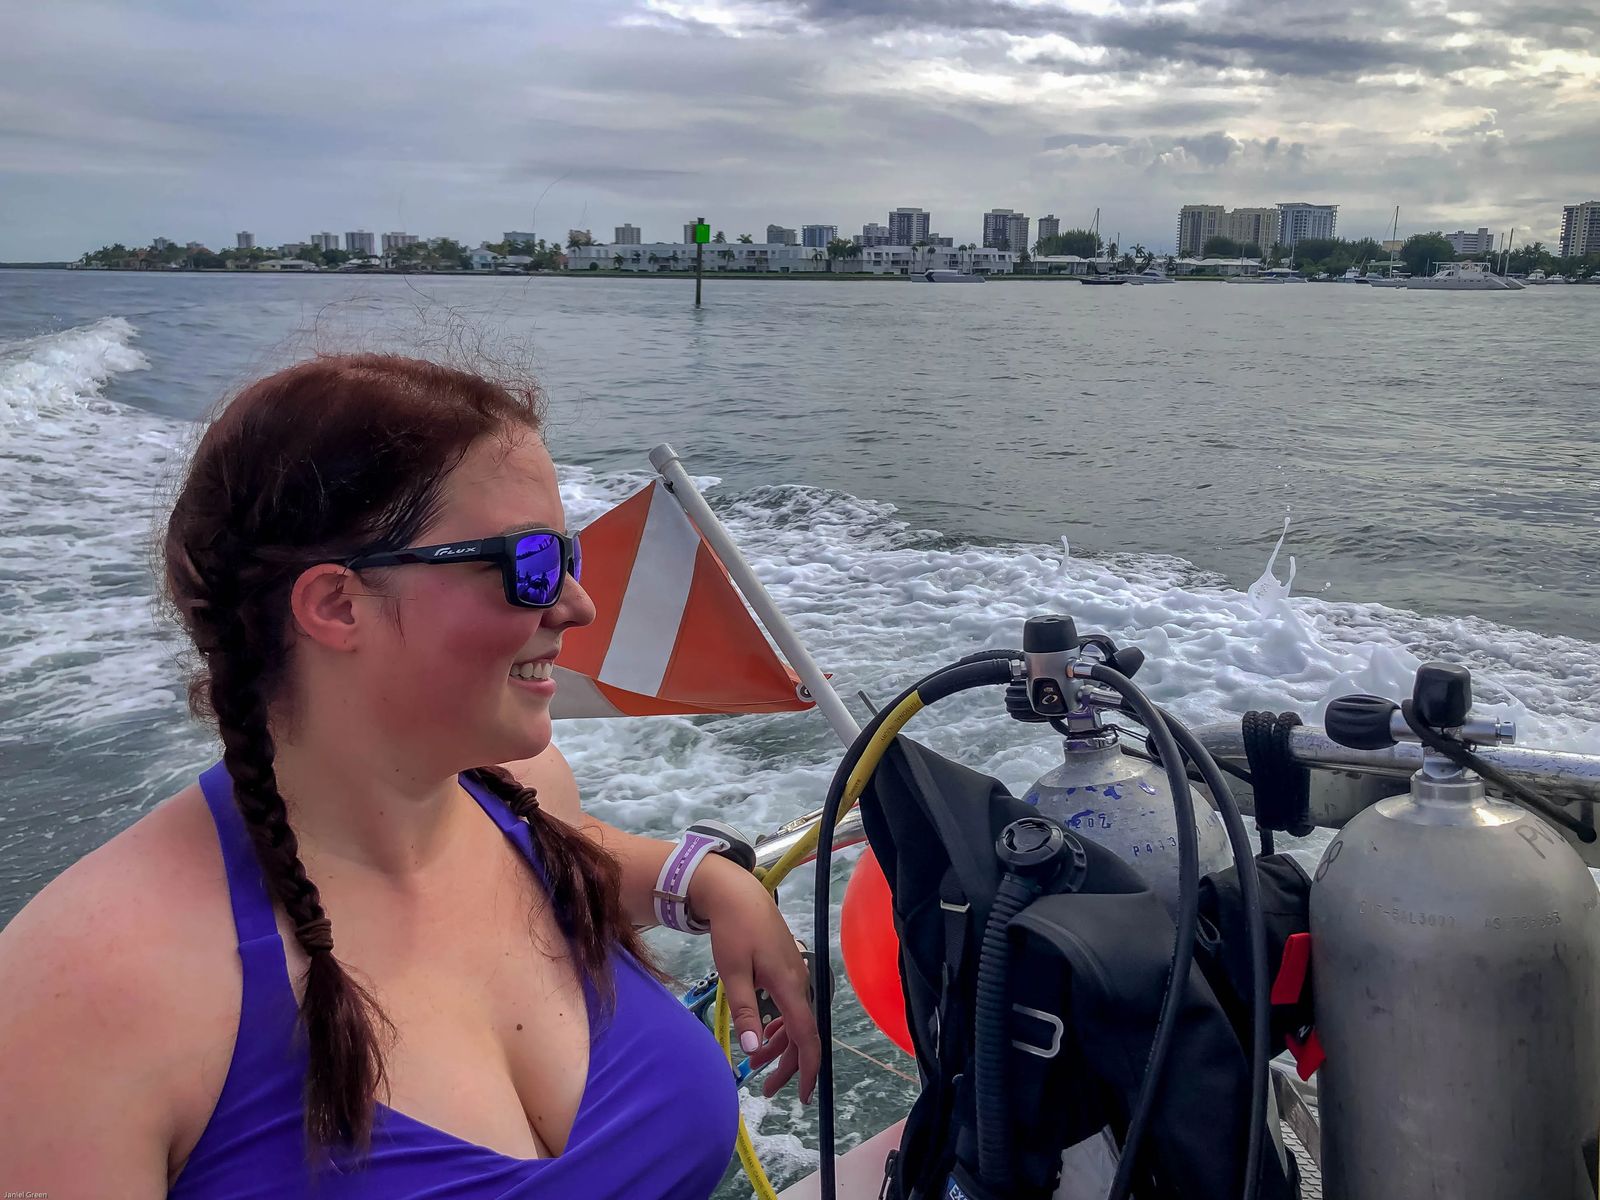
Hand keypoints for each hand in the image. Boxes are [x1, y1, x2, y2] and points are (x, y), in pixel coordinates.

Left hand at [689, 856, 820, 1102]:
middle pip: (802, 1033)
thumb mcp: (733, 971)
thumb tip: (753, 1047)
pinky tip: (762, 1034)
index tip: (802, 1095)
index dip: (808, 1068)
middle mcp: (798, 982)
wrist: (736, 893)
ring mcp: (794, 975)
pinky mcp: (785, 969)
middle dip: (788, 1065)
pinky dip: (777, 1026)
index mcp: (789, 985)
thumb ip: (745, 1010)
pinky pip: (789, 1006)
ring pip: (795, 1021)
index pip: (807, 1036)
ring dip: (778, 1046)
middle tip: (768, 1090)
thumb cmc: (733, 930)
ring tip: (754, 1066)